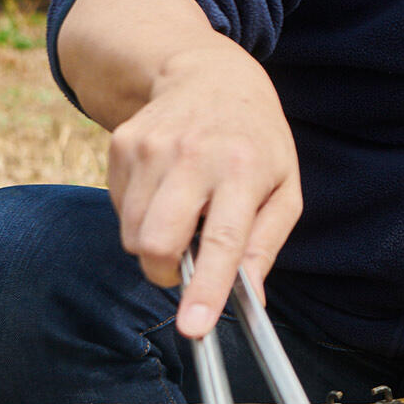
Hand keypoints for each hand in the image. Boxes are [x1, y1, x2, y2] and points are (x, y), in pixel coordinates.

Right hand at [106, 42, 302, 338]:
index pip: (222, 240)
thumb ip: (265, 245)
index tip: (194, 328)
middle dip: (166, 271)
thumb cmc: (256, 142)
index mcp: (244, 169)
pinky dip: (139, 215)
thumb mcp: (285, 188)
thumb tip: (250, 300)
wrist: (210, 75)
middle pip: (156, 243)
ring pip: (132, 234)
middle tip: (187, 261)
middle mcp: (194, 156)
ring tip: (184, 213)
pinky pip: (118, 210)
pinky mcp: (123, 145)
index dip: (206, 289)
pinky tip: (165, 189)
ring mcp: (152, 148)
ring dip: (154, 242)